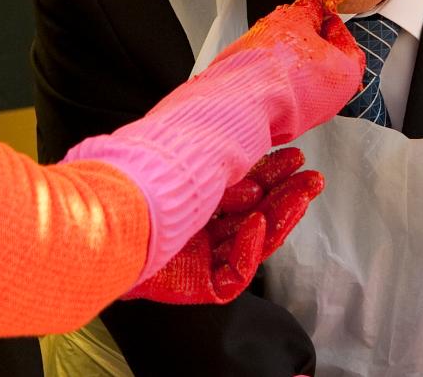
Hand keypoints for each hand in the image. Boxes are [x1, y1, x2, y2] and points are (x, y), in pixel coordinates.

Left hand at [123, 147, 322, 304]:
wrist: (110, 217)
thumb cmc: (138, 183)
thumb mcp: (187, 157)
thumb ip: (220, 153)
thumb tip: (251, 136)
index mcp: (189, 199)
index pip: (239, 189)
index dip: (269, 174)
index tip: (294, 156)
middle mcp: (194, 228)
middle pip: (252, 214)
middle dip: (285, 195)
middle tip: (313, 178)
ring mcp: (197, 258)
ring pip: (251, 241)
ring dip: (280, 215)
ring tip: (303, 192)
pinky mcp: (197, 285)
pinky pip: (235, 273)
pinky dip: (250, 248)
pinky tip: (258, 222)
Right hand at [149, 0, 365, 144]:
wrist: (243, 100)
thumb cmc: (274, 63)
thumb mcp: (293, 19)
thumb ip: (308, 10)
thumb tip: (313, 7)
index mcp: (346, 74)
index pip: (346, 41)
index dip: (330, 21)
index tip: (317, 11)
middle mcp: (333, 99)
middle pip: (324, 61)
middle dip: (307, 41)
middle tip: (292, 25)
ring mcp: (309, 114)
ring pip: (303, 78)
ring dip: (289, 60)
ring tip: (270, 45)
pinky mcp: (285, 120)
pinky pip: (285, 93)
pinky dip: (276, 79)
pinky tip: (261, 67)